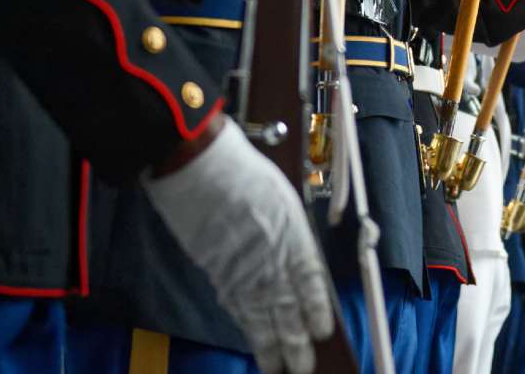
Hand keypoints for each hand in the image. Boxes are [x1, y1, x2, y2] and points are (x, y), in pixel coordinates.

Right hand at [142, 120, 335, 372]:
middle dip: (296, 343)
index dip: (318, 311)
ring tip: (277, 369)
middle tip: (304, 367)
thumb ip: (293, 235)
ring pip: (260, 319)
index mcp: (294, 237)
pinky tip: (252, 341)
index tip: (324, 332)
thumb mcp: (285, 201)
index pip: (312, 284)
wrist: (200, 169)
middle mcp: (271, 261)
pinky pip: (235, 308)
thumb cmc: (247, 175)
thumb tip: (300, 265)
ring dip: (271, 347)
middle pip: (287, 311)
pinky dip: (245, 328)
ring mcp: (242, 272)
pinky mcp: (216, 275)